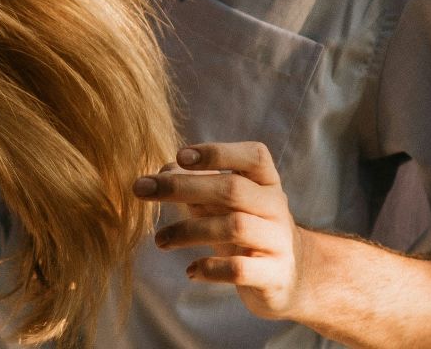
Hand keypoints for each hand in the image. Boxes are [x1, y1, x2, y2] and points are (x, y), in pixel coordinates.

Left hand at [133, 141, 311, 320]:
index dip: (218, 152)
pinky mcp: (274, 276)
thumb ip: (196, 184)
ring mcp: (278, 241)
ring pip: (233, 227)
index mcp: (267, 182)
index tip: (180, 156)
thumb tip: (161, 172)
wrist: (289, 277)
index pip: (254, 156)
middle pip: (232, 189)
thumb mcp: (225, 204)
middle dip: (183, 187)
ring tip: (159, 241)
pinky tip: (191, 271)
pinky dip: (210, 268)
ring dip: (187, 231)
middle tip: (141, 189)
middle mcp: (277, 207)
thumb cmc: (247, 229)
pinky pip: (240, 269)